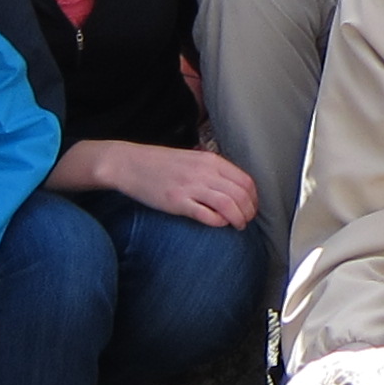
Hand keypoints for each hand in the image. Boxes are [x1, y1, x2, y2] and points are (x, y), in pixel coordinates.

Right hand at [111, 140, 259, 228]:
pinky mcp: (177, 201)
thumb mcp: (192, 158)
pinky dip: (218, 221)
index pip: (245, 180)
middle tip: (247, 220)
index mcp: (211, 160)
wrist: (130, 164)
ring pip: (228, 204)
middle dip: (249, 211)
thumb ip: (212, 170)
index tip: (252, 207)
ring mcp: (191, 186)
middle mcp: (204, 172)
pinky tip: (219, 224)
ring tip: (238, 226)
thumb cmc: (161, 163)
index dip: (254, 198)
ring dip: (238, 218)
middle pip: (241, 194)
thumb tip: (233, 187)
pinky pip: (206, 215)